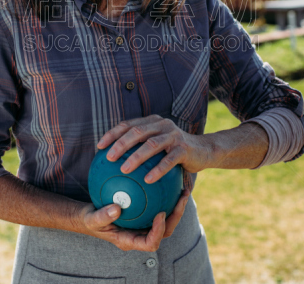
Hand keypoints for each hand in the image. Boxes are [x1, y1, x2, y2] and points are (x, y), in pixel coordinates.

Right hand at [77, 189, 190, 250]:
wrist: (88, 215)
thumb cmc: (89, 219)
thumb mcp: (91, 219)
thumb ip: (102, 216)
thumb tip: (116, 209)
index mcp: (130, 241)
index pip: (151, 243)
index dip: (159, 231)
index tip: (160, 213)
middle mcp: (140, 235)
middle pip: (165, 231)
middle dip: (176, 216)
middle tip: (181, 197)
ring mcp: (143, 225)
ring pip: (166, 219)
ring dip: (176, 206)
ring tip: (183, 188)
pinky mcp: (144, 214)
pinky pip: (158, 206)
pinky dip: (165, 195)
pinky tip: (168, 178)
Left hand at [97, 115, 212, 183]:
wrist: (204, 151)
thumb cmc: (174, 151)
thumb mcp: (158, 146)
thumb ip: (141, 148)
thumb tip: (113, 164)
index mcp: (152, 122)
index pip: (128, 124)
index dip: (112, 133)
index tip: (100, 146)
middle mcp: (162, 125)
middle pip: (137, 131)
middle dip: (121, 144)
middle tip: (109, 158)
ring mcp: (174, 135)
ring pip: (151, 144)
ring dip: (136, 157)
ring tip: (124, 170)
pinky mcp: (184, 149)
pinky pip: (168, 160)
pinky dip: (157, 169)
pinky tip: (147, 180)